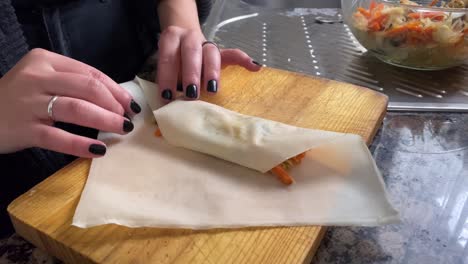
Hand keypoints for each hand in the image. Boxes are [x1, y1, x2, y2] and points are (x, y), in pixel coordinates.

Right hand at [0, 49, 141, 156]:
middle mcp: (37, 77)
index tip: (130, 105)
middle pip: (88, 88)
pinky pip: (58, 137)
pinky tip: (98, 150)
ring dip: (105, 120)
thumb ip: (73, 84)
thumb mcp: (43, 81)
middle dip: (114, 104)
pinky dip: (81, 144)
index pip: (90, 73)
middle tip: (127, 119)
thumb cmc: (19, 99)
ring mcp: (29, 103)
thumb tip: (116, 100)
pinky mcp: (24, 129)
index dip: (116, 90)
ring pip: (77, 109)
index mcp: (46, 61)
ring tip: (121, 130)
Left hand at [157, 26, 261, 100]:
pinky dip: (244, 60)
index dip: (167, 76)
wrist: (179, 41)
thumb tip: (166, 103)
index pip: (168, 56)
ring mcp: (206, 44)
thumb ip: (167, 79)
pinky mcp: (220, 52)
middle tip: (191, 94)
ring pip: (211, 54)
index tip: (167, 96)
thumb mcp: (164, 66)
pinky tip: (255, 67)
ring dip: (212, 71)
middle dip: (191, 74)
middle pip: (191, 52)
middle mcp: (189, 38)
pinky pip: (233, 54)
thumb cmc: (171, 62)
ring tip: (212, 89)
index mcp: (171, 39)